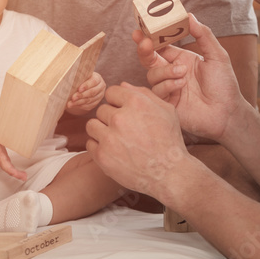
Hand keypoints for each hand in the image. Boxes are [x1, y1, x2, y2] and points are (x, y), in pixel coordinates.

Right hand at [0, 120, 26, 181]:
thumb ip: (3, 117)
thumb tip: (16, 104)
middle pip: (1, 162)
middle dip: (10, 169)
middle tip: (18, 174)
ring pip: (5, 167)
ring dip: (14, 173)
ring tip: (24, 177)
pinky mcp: (3, 159)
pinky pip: (8, 166)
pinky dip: (14, 171)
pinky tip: (23, 175)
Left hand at [66, 71, 104, 113]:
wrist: (83, 85)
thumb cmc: (81, 78)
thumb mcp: (81, 76)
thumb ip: (78, 77)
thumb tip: (68, 80)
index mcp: (98, 78)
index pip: (94, 81)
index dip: (86, 85)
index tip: (79, 89)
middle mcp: (100, 87)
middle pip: (92, 92)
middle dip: (81, 95)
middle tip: (73, 98)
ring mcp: (99, 96)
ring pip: (89, 100)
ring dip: (79, 102)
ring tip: (70, 104)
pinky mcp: (95, 103)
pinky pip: (88, 106)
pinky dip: (80, 106)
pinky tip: (73, 105)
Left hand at [85, 83, 194, 198]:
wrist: (169, 173)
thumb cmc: (170, 141)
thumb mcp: (166, 111)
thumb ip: (144, 94)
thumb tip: (123, 85)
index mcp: (136, 102)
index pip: (111, 93)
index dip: (118, 102)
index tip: (124, 112)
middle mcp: (120, 118)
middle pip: (101, 110)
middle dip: (111, 118)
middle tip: (124, 130)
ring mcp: (109, 138)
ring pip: (92, 125)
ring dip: (102, 131)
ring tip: (116, 140)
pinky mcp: (102, 156)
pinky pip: (90, 143)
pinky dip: (99, 147)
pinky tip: (113, 151)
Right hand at [134, 14, 242, 141]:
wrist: (227, 112)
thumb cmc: (224, 85)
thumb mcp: (217, 55)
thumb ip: (203, 35)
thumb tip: (189, 16)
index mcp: (181, 58)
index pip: (160, 45)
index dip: (150, 37)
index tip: (141, 30)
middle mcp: (171, 72)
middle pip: (149, 59)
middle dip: (144, 50)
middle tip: (145, 43)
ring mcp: (168, 87)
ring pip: (152, 74)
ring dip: (165, 71)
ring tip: (183, 73)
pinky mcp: (167, 103)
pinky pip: (157, 91)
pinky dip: (168, 85)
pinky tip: (181, 86)